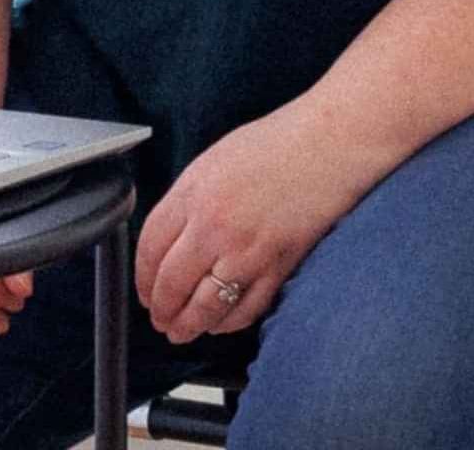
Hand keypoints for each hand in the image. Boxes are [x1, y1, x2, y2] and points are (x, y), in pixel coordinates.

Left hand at [134, 98, 401, 342]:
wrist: (331, 143)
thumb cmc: (278, 143)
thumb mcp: (215, 160)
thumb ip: (189, 199)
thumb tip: (171, 238)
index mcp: (193, 193)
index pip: (150, 249)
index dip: (142, 278)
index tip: (143, 291)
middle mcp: (214, 226)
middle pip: (172, 284)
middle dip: (161, 310)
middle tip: (160, 320)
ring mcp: (247, 251)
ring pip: (204, 307)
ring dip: (189, 326)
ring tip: (183, 331)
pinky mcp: (278, 267)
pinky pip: (245, 309)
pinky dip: (229, 323)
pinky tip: (221, 324)